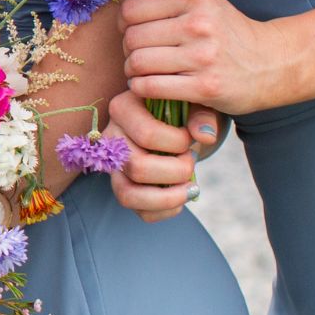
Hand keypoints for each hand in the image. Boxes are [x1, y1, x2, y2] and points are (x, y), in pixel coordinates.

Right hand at [104, 91, 218, 222]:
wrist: (176, 122)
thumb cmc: (183, 109)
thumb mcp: (195, 104)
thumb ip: (202, 115)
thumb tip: (205, 136)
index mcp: (123, 108)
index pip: (147, 135)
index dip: (178, 142)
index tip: (191, 137)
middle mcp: (109, 138)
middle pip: (137, 167)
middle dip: (177, 170)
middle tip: (191, 159)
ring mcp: (112, 166)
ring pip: (128, 194)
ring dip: (168, 197)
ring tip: (190, 187)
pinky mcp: (123, 186)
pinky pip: (138, 210)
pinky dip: (166, 210)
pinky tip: (182, 195)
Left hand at [120, 0, 301, 114]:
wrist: (273, 63)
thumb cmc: (227, 32)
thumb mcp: (199, 1)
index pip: (131, 10)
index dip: (126, 24)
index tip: (138, 32)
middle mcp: (199, 23)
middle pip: (132, 38)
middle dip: (129, 50)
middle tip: (142, 56)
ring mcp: (203, 56)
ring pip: (137, 63)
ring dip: (134, 72)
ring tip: (146, 71)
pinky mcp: (205, 87)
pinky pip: (149, 87)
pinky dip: (142, 89)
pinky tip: (152, 86)